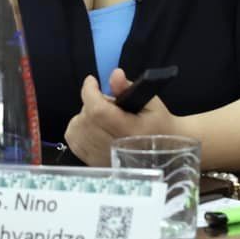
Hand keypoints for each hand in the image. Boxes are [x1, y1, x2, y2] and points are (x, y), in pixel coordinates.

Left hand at [62, 69, 180, 167]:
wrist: (165, 152)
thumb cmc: (158, 124)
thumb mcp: (151, 102)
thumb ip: (129, 88)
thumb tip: (115, 74)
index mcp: (129, 131)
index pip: (98, 110)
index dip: (90, 92)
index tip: (92, 80)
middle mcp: (113, 147)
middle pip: (85, 119)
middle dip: (90, 103)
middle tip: (106, 101)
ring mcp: (102, 158)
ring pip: (76, 130)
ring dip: (83, 116)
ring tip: (100, 115)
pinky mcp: (95, 164)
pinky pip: (74, 142)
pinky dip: (78, 130)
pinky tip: (92, 126)